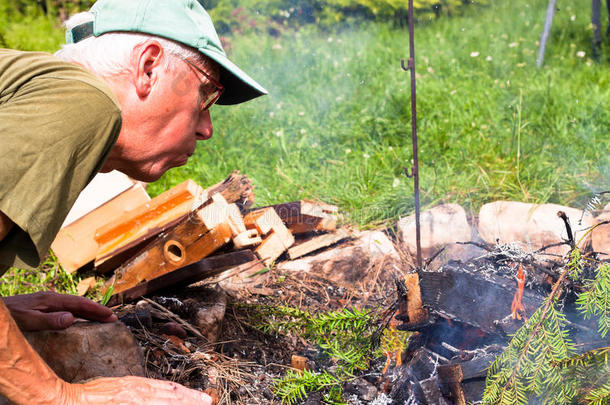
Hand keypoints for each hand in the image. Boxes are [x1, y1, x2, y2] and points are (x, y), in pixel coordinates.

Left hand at [1, 291, 116, 330]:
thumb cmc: (8, 317)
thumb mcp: (26, 320)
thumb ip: (48, 320)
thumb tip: (73, 318)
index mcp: (51, 300)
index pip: (79, 304)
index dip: (96, 310)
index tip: (111, 316)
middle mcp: (52, 299)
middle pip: (80, 303)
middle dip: (97, 310)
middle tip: (113, 318)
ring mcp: (48, 302)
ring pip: (74, 306)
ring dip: (89, 312)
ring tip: (102, 318)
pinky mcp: (43, 307)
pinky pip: (67, 309)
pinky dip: (79, 313)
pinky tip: (80, 319)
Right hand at [62, 376, 212, 404]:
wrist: (67, 401)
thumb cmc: (90, 395)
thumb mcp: (118, 388)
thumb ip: (136, 392)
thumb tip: (150, 396)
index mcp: (137, 386)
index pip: (169, 389)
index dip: (186, 394)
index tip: (201, 397)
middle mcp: (138, 393)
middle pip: (171, 397)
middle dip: (191, 401)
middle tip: (209, 401)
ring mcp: (133, 402)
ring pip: (164, 403)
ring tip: (200, 404)